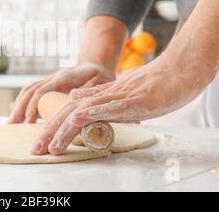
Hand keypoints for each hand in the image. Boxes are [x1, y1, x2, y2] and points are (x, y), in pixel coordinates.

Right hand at [8, 63, 115, 123]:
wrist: (96, 64)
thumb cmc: (100, 75)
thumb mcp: (101, 81)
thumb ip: (89, 90)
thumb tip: (72, 97)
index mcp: (64, 77)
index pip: (43, 91)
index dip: (35, 106)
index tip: (29, 122)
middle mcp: (53, 78)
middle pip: (30, 91)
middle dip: (20, 109)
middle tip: (12, 126)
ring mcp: (49, 80)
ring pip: (28, 91)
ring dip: (18, 107)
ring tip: (10, 124)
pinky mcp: (48, 85)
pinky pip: (30, 92)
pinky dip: (22, 103)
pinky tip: (18, 115)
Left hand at [30, 55, 216, 155]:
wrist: (182, 68)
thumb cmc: (157, 82)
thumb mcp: (123, 90)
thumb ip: (100, 94)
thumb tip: (75, 96)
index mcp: (103, 94)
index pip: (71, 110)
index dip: (54, 126)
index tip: (43, 142)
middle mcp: (106, 94)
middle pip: (70, 112)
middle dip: (51, 132)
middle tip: (36, 149)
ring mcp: (119, 96)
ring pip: (84, 111)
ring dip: (63, 129)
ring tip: (49, 146)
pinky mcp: (134, 99)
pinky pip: (109, 106)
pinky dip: (91, 112)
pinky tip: (75, 119)